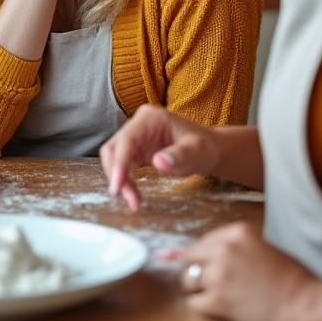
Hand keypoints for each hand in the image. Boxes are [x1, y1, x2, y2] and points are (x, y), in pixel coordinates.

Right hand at [99, 104, 222, 210]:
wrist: (208, 150)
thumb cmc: (204, 147)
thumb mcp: (197, 151)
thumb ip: (180, 155)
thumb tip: (158, 162)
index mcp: (149, 118)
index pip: (126, 140)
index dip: (119, 163)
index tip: (118, 186)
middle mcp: (138, 125)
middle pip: (113, 149)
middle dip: (116, 174)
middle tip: (129, 199)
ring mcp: (135, 138)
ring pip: (114, 159)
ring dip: (120, 181)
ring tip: (135, 202)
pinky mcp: (136, 151)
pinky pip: (123, 167)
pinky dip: (125, 182)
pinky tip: (135, 196)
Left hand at [177, 222, 320, 320]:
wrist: (303, 302)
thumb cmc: (289, 276)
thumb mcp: (260, 245)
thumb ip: (231, 245)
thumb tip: (180, 251)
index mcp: (237, 231)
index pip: (202, 239)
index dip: (204, 255)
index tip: (208, 264)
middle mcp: (225, 249)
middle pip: (189, 257)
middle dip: (197, 269)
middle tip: (214, 280)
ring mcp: (219, 274)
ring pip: (188, 280)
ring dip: (198, 287)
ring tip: (219, 292)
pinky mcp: (218, 300)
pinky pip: (193, 302)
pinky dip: (202, 305)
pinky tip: (219, 305)